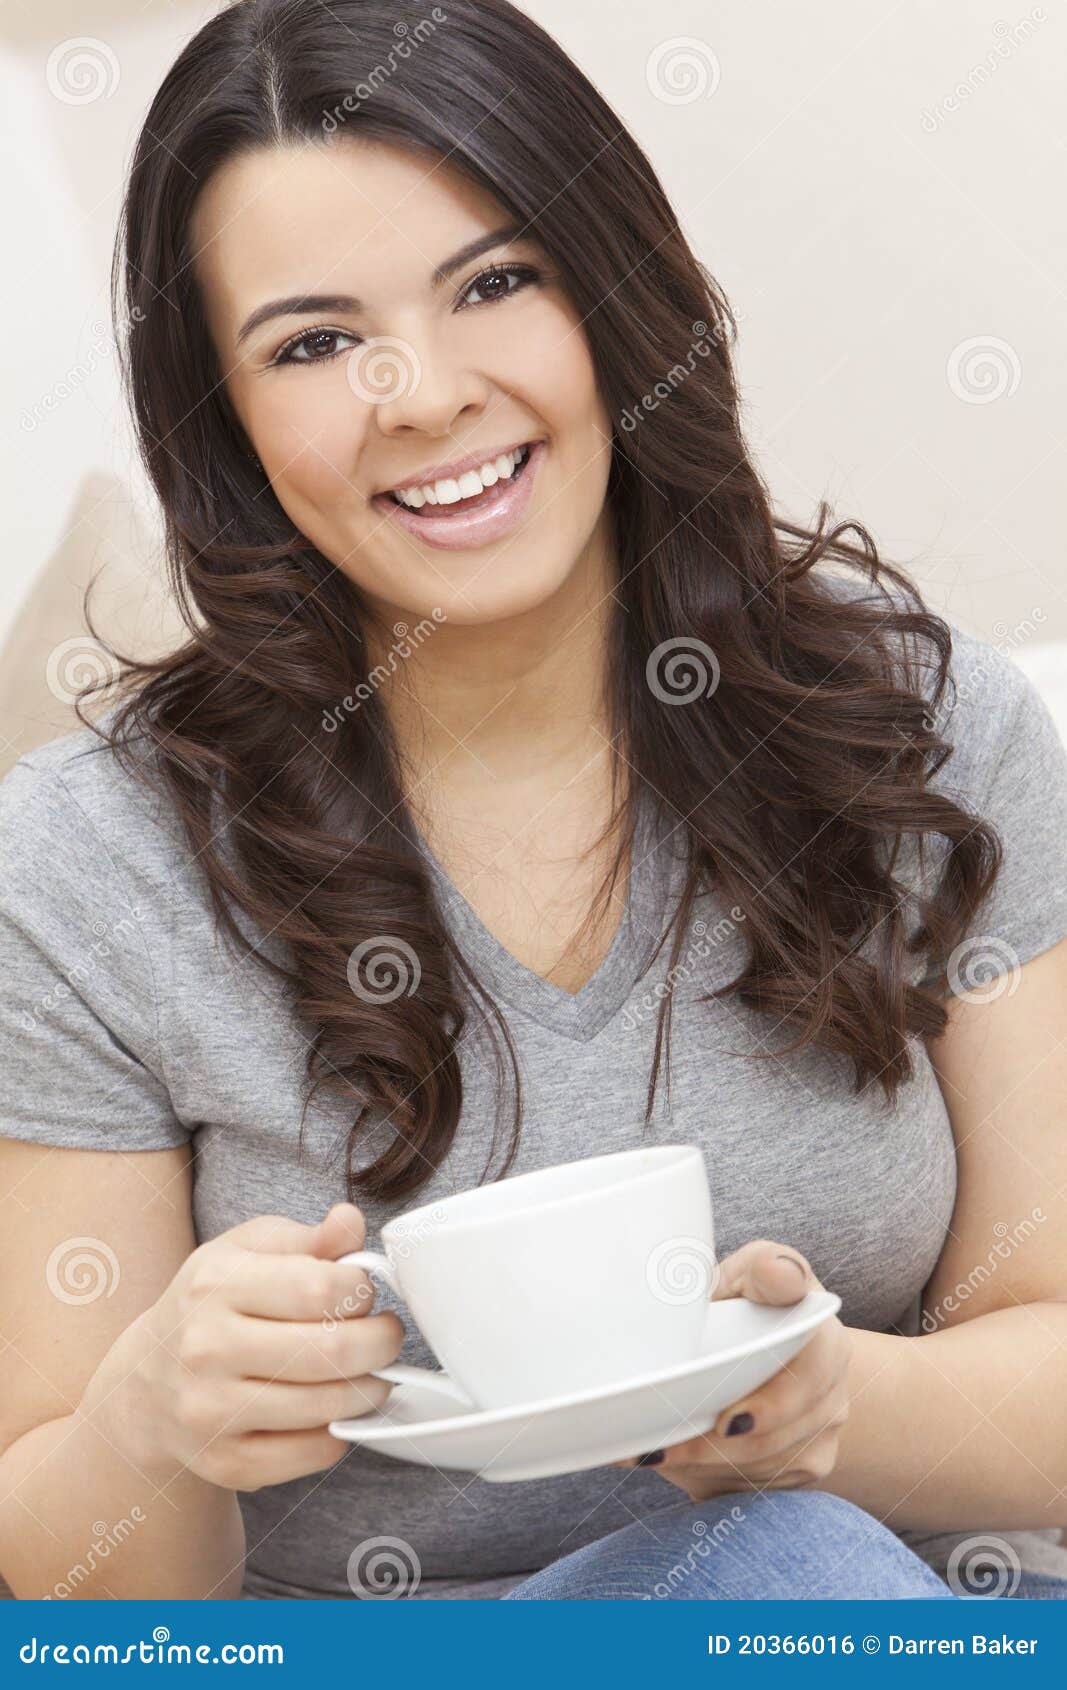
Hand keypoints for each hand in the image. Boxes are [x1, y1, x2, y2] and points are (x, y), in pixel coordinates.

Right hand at [83, 1203, 403, 1491]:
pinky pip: (315, 1452)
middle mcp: (208, 1348)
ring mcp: (213, 1412)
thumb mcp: (246, 1251)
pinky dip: (341, 1430)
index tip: (364, 1292)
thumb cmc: (210, 1305)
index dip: (362, 1289)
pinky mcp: (227, 1463)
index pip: (320, 1288)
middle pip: (333, 1351)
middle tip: (387, 1335)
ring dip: (370, 1388)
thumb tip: (350, 1221)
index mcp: (216, 1285)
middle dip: (382, 1342)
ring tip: (369, 1370)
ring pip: (330, 1406)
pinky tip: (333, 1406)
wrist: (145, 1384)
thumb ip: (307, 1238)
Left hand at [610, 1241, 850, 1498]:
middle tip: (655, 1448)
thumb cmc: (750, 1300)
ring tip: (648, 1453)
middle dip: (711, 1448)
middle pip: (773, 1439)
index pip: (806, 1382)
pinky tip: (671, 1461)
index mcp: (826, 1342)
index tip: (727, 1422)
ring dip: (701, 1467)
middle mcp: (833, 1397)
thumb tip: (777, 1274)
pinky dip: (707, 1479)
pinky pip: (751, 1489)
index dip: (769, 1408)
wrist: (771, 1343)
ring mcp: (820, 1440)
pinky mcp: (799, 1471)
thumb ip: (765, 1268)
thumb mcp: (755, 1272)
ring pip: (757, 1470)